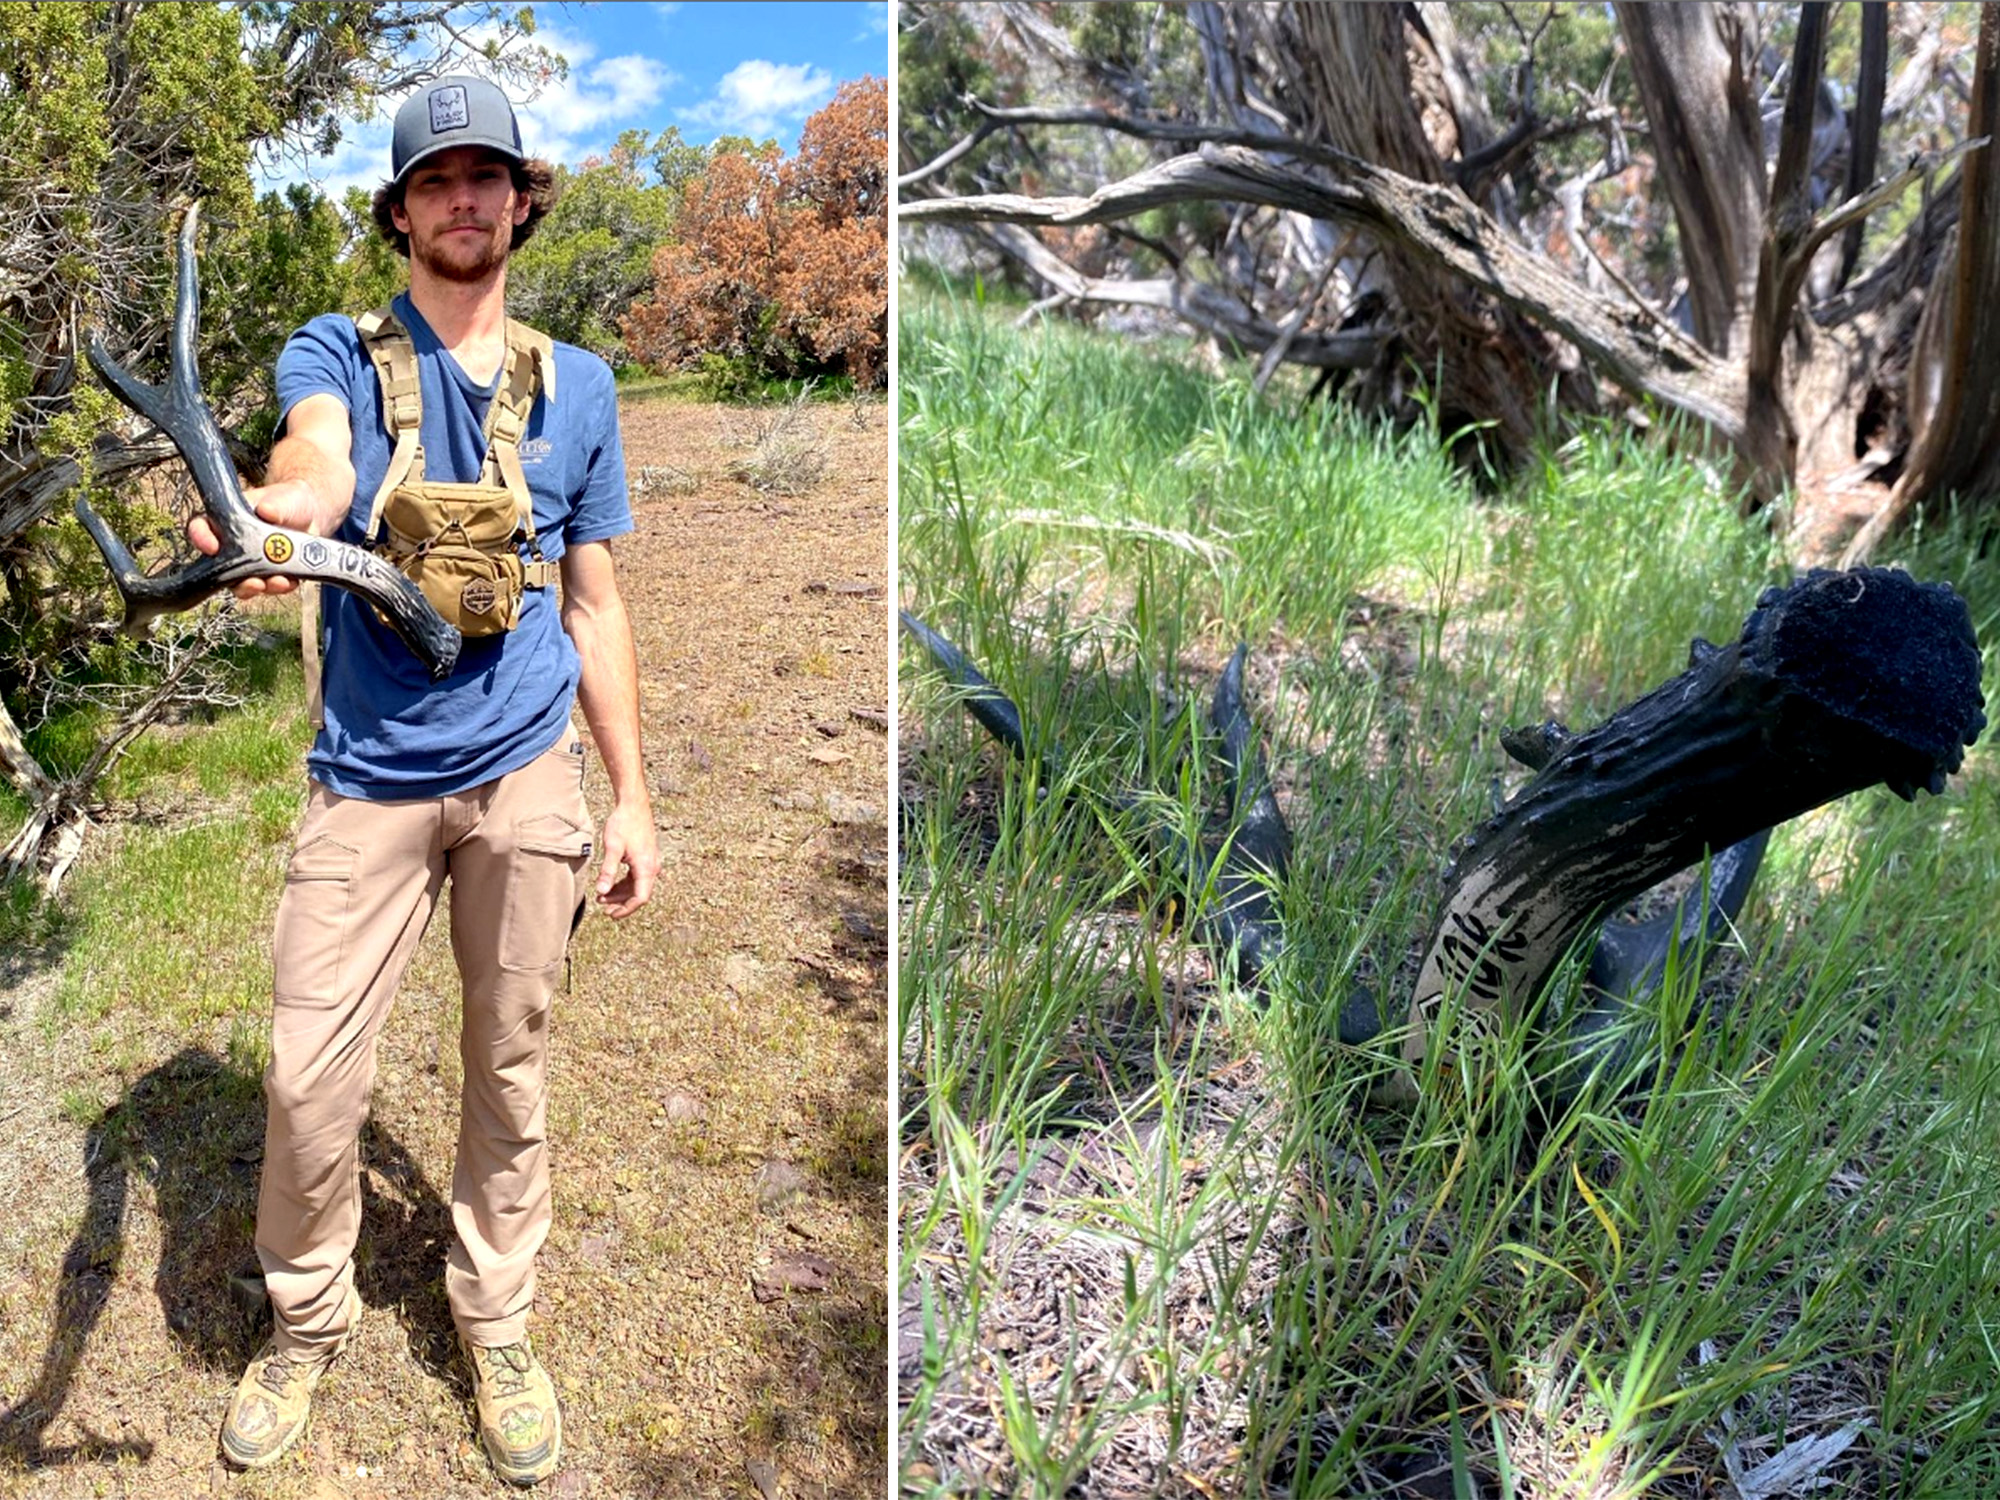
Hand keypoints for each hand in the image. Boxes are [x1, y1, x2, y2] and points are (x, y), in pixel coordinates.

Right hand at [186, 480, 323, 598]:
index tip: (212, 547)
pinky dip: (281, 588)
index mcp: (226, 522)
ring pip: (242, 584)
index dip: (200, 538)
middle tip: (252, 581)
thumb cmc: (287, 502)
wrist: (310, 514)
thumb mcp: (282, 499)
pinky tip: (291, 581)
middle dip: (232, 578)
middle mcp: (233, 547)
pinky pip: (270, 587)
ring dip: (256, 587)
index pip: (201, 528)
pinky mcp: (270, 575)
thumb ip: (274, 505)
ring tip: (277, 582)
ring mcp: (250, 564)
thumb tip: (267, 511)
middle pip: (219, 568)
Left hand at [593, 800, 658, 918]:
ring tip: (602, 896)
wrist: (633, 805)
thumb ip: (607, 871)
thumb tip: (601, 891)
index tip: (611, 915)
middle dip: (621, 903)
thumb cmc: (623, 824)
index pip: (640, 898)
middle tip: (603, 908)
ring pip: (638, 886)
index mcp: (646, 867)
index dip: (626, 910)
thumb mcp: (612, 848)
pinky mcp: (646, 857)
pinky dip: (624, 884)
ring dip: (621, 894)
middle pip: (639, 894)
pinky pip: (637, 877)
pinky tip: (610, 883)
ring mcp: (650, 862)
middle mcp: (652, 867)